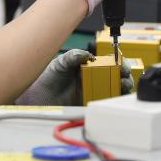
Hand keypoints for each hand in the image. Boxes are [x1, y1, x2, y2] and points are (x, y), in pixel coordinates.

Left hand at [15, 49, 134, 105]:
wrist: (36, 98)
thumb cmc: (46, 79)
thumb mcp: (60, 63)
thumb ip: (73, 56)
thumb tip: (88, 55)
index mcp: (88, 67)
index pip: (108, 63)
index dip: (118, 63)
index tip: (121, 63)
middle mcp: (92, 79)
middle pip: (115, 77)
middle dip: (124, 75)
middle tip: (124, 75)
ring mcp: (91, 93)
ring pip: (114, 90)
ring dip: (123, 87)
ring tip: (123, 85)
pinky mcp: (88, 105)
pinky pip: (105, 104)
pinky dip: (113, 101)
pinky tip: (115, 97)